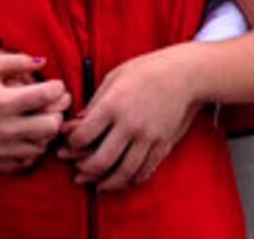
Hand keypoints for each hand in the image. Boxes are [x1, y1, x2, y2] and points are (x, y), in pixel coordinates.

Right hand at [0, 53, 71, 172]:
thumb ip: (18, 60)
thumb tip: (44, 62)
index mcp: (4, 102)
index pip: (46, 96)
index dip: (58, 88)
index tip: (56, 86)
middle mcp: (5, 128)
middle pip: (51, 125)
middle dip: (58, 113)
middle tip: (53, 105)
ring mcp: (2, 149)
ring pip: (43, 145)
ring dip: (47, 132)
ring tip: (41, 119)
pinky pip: (29, 161)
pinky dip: (33, 149)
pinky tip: (28, 136)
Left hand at [59, 48, 199, 191]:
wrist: (185, 74)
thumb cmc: (146, 70)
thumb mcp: (114, 77)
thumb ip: (94, 103)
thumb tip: (75, 125)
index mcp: (113, 104)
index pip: (83, 137)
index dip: (71, 145)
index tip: (69, 145)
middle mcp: (130, 124)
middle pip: (100, 161)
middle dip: (83, 170)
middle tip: (76, 172)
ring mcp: (148, 138)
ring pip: (122, 173)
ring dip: (105, 183)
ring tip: (95, 183)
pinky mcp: (162, 145)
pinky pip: (143, 172)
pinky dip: (129, 181)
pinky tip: (119, 180)